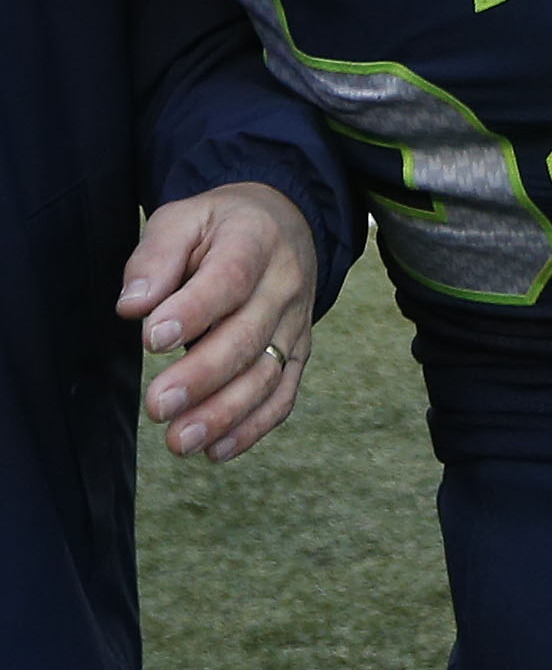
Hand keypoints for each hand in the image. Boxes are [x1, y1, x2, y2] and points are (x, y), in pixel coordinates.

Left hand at [117, 181, 317, 463]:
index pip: (230, 277)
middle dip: (202, 376)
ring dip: (224, 414)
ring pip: (266, 375)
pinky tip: (215, 450)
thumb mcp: (185, 218)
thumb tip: (134, 305)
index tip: (151, 340)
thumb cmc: (221, 226)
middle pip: (248, 335)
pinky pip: (283, 397)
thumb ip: (156, 256)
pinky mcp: (299, 353)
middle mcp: (284, 283)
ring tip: (179, 441)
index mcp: (255, 240)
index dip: (194, 311)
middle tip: (158, 405)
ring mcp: (296, 322)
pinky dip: (252, 429)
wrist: (285, 225)